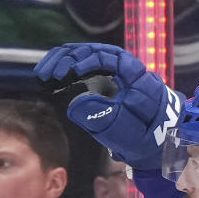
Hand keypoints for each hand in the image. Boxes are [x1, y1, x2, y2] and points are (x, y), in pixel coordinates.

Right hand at [34, 43, 181, 169]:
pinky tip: (49, 77)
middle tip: (49, 73)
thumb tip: (75, 105)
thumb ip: (104, 118)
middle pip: (94, 51)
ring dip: (63, 62)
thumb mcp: (127, 133)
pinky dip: (65, 70)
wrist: (154, 146)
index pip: (110, 56)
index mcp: (136, 76)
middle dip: (69, 59)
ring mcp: (113, 74)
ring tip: (43, 74)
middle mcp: (124, 69)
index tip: (70, 72)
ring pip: (86, 57)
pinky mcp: (103, 82)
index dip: (88, 60)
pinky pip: (83, 69)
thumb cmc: (144, 139)